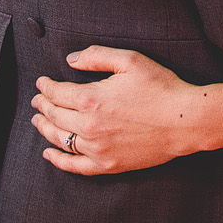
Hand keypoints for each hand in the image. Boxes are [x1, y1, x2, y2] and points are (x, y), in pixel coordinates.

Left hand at [31, 47, 208, 174]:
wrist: (185, 120)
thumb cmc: (161, 87)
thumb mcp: (131, 61)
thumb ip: (97, 56)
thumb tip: (70, 60)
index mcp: (91, 99)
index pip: (57, 93)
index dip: (46, 86)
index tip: (41, 82)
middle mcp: (89, 126)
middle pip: (54, 116)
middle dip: (42, 105)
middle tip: (37, 100)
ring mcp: (97, 148)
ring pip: (60, 139)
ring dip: (44, 128)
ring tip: (38, 121)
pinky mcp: (107, 164)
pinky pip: (74, 165)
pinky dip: (57, 159)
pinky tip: (49, 153)